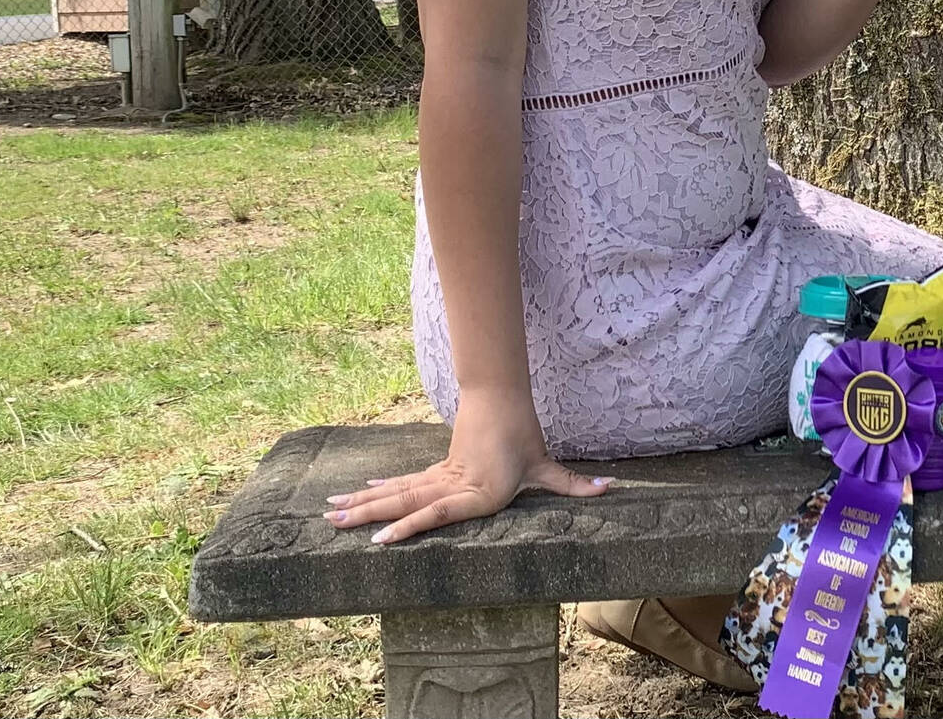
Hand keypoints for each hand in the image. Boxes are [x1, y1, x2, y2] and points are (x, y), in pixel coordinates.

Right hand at [322, 388, 608, 544]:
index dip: (408, 527)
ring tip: (331, 513)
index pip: (436, 511)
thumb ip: (574, 485)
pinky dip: (379, 492)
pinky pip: (403, 484)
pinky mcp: (437, 472)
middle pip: (405, 500)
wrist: (503, 399)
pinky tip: (358, 497)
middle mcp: (452, 486)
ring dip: (364, 503)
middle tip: (333, 525)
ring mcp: (440, 477)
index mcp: (476, 492)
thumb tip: (611, 489)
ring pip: (397, 492)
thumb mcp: (548, 465)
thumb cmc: (525, 436)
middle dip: (368, 516)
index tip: (380, 542)